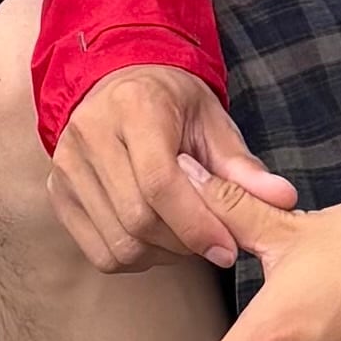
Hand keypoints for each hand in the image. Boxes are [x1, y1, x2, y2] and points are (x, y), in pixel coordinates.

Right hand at [51, 64, 299, 276]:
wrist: (117, 83)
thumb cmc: (173, 103)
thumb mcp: (213, 122)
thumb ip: (243, 166)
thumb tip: (283, 199)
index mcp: (134, 108)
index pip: (160, 183)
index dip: (197, 224)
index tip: (228, 247)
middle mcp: (90, 134)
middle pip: (137, 219)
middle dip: (185, 244)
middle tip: (214, 243)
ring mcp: (67, 166)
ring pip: (118, 242)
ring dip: (161, 255)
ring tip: (186, 236)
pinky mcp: (57, 193)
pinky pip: (98, 251)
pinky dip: (134, 258)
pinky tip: (155, 240)